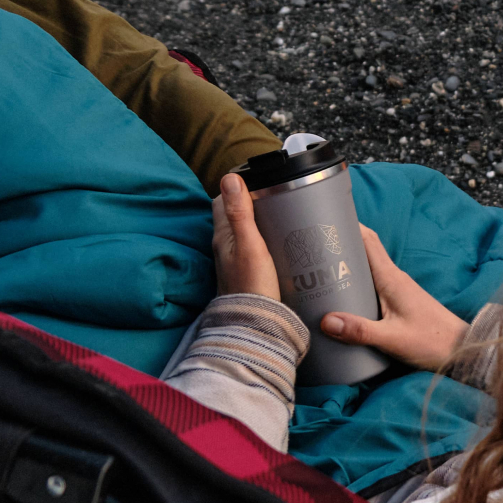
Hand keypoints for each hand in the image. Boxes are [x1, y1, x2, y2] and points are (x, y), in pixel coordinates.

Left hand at [211, 173, 278, 298]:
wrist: (254, 324)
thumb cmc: (252, 287)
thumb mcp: (250, 245)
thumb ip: (240, 213)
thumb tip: (230, 178)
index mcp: (222, 236)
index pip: (221, 201)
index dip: (237, 187)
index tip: (259, 182)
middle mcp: (224, 246)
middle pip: (234, 215)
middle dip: (251, 202)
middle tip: (275, 198)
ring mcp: (234, 260)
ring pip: (244, 231)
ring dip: (258, 221)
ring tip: (281, 216)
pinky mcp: (247, 271)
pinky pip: (252, 246)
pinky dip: (264, 238)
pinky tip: (280, 242)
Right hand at [319, 226, 467, 370]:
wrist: (462, 350)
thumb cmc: (432, 341)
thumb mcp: (391, 339)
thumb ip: (359, 331)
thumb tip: (325, 321)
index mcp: (392, 278)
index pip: (368, 241)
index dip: (348, 226)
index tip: (325, 222)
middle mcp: (395, 278)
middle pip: (364, 252)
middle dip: (341, 246)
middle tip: (311, 248)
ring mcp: (398, 289)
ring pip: (368, 268)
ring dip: (347, 265)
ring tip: (318, 269)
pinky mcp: (400, 302)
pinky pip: (373, 283)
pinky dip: (357, 282)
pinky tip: (343, 295)